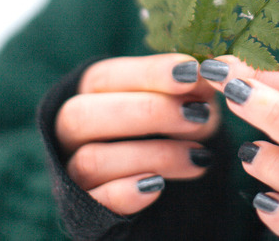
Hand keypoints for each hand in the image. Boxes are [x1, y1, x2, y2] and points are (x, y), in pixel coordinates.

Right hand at [55, 54, 219, 214]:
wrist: (156, 178)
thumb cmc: (166, 126)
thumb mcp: (180, 102)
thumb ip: (190, 90)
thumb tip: (207, 78)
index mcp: (89, 93)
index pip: (104, 76)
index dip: (148, 72)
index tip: (191, 72)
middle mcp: (71, 129)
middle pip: (83, 114)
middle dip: (147, 111)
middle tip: (197, 114)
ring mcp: (72, 169)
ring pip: (92, 159)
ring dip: (153, 155)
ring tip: (200, 156)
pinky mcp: (86, 207)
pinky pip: (97, 201)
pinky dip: (127, 193)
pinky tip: (159, 185)